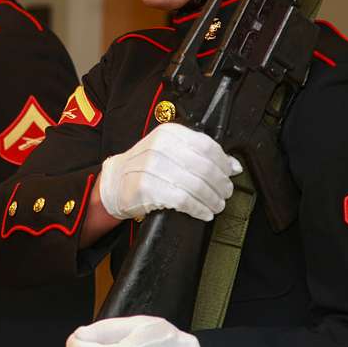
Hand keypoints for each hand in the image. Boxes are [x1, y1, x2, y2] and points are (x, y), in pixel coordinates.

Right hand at [98, 122, 240, 221]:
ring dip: (212, 199)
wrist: (115, 183)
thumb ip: (199, 154)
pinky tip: (204, 212)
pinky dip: (198, 208)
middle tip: (226, 192)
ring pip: (196, 185)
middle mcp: (160, 147)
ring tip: (217, 204)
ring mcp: (152, 168)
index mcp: (168, 133)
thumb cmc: (145, 166)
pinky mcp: (147, 189)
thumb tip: (232, 165)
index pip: (206, 145)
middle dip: (220, 183)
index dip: (223, 161)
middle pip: (203, 167)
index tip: (231, 172)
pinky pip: (183, 200)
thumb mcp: (170, 151)